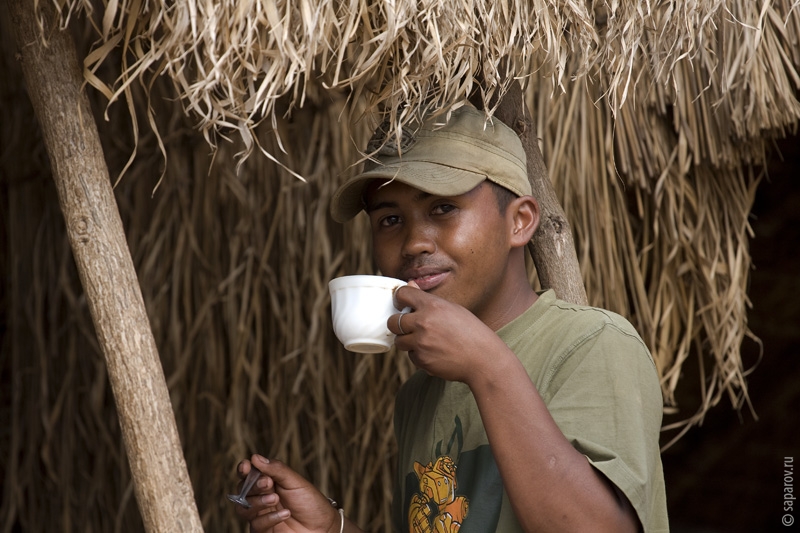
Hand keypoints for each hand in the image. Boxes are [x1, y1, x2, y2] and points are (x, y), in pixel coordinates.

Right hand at [234, 455, 341, 532]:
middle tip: (268, 483)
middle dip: (253, 485)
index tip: (246, 466)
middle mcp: (261, 497)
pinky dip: (269, 518)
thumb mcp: (295, 482)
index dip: (244, 469)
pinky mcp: (264, 531)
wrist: (322, 526)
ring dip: (258, 502)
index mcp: (268, 481)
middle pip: (243, 490)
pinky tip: (285, 513)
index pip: (249, 474)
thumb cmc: (310, 502)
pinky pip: (257, 524)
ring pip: (244, 508)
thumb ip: (276, 470)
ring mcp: (261, 514)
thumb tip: (255, 457)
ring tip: (275, 499)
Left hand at [389, 281, 512, 383]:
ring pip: (399, 341)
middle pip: (393, 321)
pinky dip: (419, 355)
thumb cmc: (472, 332)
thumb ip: (428, 299)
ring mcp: (421, 342)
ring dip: (408, 341)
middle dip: (398, 324)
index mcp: (433, 305)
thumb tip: (409, 283)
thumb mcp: (453, 309)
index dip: (400, 299)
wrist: (483, 359)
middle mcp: (424, 322)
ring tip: (426, 341)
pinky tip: (435, 353)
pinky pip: (411, 356)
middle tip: (409, 327)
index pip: (402, 294)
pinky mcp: (422, 360)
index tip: (403, 304)